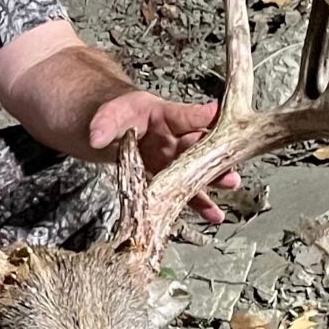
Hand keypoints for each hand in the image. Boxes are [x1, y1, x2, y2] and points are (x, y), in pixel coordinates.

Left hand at [86, 91, 240, 223]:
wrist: (109, 131)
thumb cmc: (117, 116)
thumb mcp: (109, 114)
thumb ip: (105, 124)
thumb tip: (97, 138)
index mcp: (164, 115)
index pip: (185, 115)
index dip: (200, 116)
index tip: (217, 115)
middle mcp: (174, 138)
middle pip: (199, 145)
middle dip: (216, 153)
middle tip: (230, 160)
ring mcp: (172, 160)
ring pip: (196, 170)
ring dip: (213, 179)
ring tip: (231, 184)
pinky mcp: (166, 179)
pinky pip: (184, 192)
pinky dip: (198, 203)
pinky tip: (214, 213)